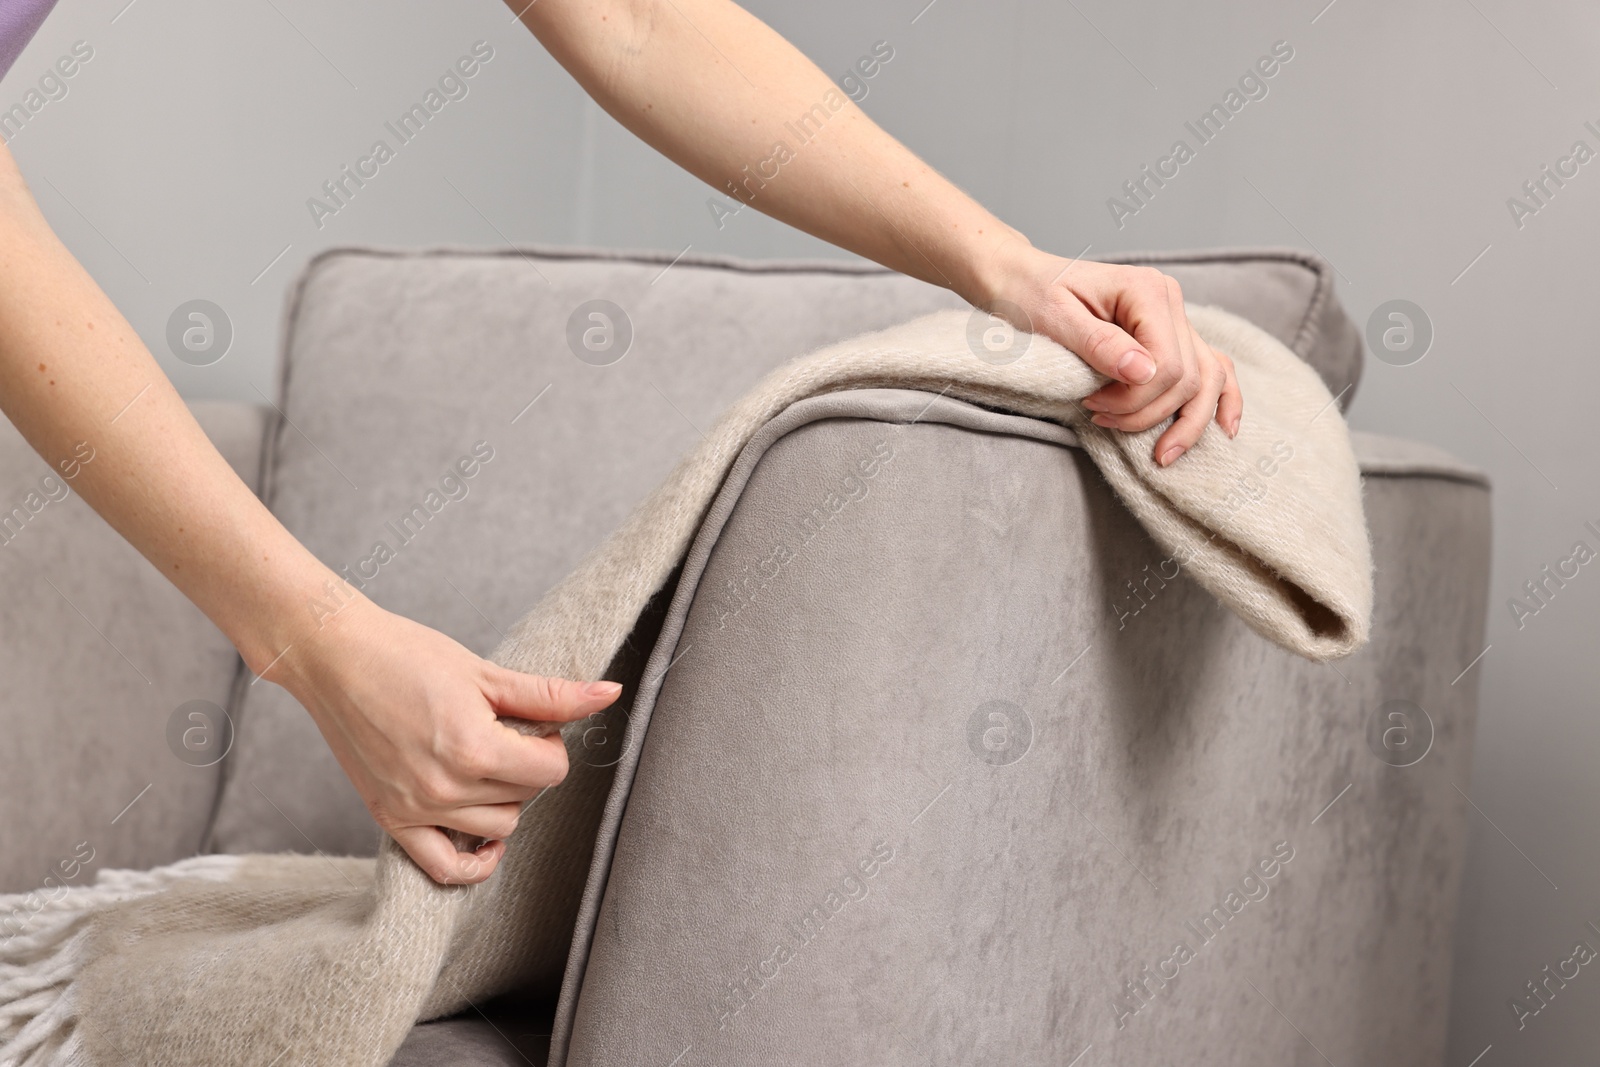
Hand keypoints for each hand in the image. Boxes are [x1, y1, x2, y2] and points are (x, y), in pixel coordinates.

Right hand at [270, 597, 621, 884]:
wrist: (336, 659)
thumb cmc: (409, 656)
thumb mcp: (487, 673)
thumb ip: (551, 696)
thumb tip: (611, 694)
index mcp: (473, 748)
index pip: (550, 771)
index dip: (552, 745)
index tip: (531, 725)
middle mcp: (444, 787)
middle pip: (526, 799)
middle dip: (527, 768)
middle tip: (503, 735)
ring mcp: (415, 809)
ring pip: (496, 830)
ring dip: (503, 801)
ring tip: (483, 764)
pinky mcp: (391, 820)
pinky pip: (442, 869)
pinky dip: (472, 863)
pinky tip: (484, 839)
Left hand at [973, 241, 1242, 465]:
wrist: (1023, 280)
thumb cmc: (1032, 296)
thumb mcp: (1055, 318)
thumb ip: (1100, 344)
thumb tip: (1144, 374)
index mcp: (1146, 291)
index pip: (1167, 363)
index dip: (1135, 399)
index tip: (1091, 406)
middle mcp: (1170, 301)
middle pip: (1188, 377)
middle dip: (1148, 413)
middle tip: (1102, 421)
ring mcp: (1176, 318)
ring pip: (1207, 379)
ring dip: (1187, 421)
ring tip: (1161, 455)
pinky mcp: (1172, 335)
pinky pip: (1212, 368)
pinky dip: (1220, 398)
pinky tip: (1223, 428)